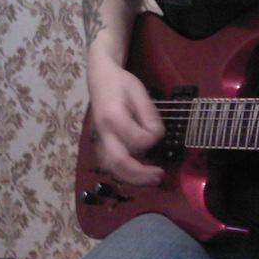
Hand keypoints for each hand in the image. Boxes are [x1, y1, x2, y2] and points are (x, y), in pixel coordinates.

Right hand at [87, 62, 164, 185]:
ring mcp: (98, 140)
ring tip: (152, 179)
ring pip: (112, 168)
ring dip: (133, 178)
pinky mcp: (100, 144)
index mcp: (113, 117)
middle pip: (118, 162)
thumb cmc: (122, 84)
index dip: (152, 139)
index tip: (159, 131)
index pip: (137, 139)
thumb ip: (149, 116)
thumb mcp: (140, 93)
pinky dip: (125, 174)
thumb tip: (155, 136)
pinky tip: (140, 174)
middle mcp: (103, 132)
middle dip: (140, 174)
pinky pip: (110, 165)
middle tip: (159, 176)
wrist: (100, 79)